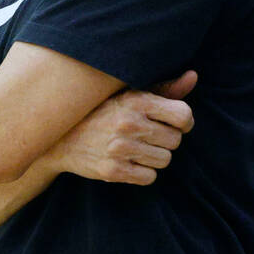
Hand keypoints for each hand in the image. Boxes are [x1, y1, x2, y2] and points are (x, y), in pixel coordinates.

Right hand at [46, 70, 196, 184]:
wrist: (60, 136)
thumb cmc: (101, 111)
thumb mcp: (129, 93)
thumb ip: (164, 88)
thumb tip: (193, 76)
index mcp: (135, 100)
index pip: (183, 115)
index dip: (183, 121)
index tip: (172, 123)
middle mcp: (128, 123)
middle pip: (175, 141)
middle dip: (165, 139)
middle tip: (147, 135)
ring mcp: (119, 148)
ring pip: (164, 160)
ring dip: (154, 156)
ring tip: (136, 147)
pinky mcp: (112, 170)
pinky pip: (149, 177)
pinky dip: (142, 172)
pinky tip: (128, 160)